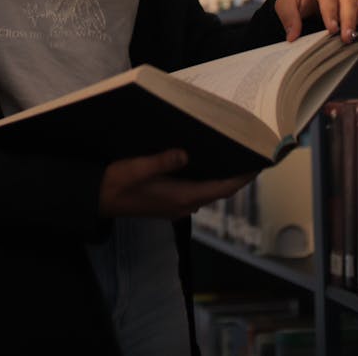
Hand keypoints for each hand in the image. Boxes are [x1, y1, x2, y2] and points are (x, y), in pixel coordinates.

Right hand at [98, 149, 255, 219]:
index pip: (221, 189)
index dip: (242, 178)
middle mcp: (182, 204)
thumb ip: (160, 162)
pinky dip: (207, 179)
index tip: (259, 164)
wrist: (98, 200)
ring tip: (232, 154)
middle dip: (235, 174)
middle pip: (218, 190)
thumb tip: (184, 154)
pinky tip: (204, 163)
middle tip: (248, 152)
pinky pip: (196, 191)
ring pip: (208, 191)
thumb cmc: (115, 184)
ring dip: (221, 177)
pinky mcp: (169, 203)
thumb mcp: (135, 168)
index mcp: (179, 196)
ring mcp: (176, 206)